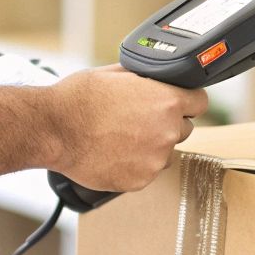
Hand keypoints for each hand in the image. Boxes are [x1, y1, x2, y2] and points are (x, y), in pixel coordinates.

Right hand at [47, 66, 208, 192]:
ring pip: (165, 153)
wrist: (54, 130)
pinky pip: (147, 172)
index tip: (179, 105)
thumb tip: (152, 77)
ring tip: (121, 138)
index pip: (200, 102)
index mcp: (167, 101)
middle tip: (138, 121)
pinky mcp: (140, 180)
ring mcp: (155, 159)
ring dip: (151, 147)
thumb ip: (144, 78)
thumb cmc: (78, 99)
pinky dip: (134, 165)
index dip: (188, 102)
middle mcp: (167, 131)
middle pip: (184, 129)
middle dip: (166, 125)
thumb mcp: (114, 73)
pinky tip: (114, 153)